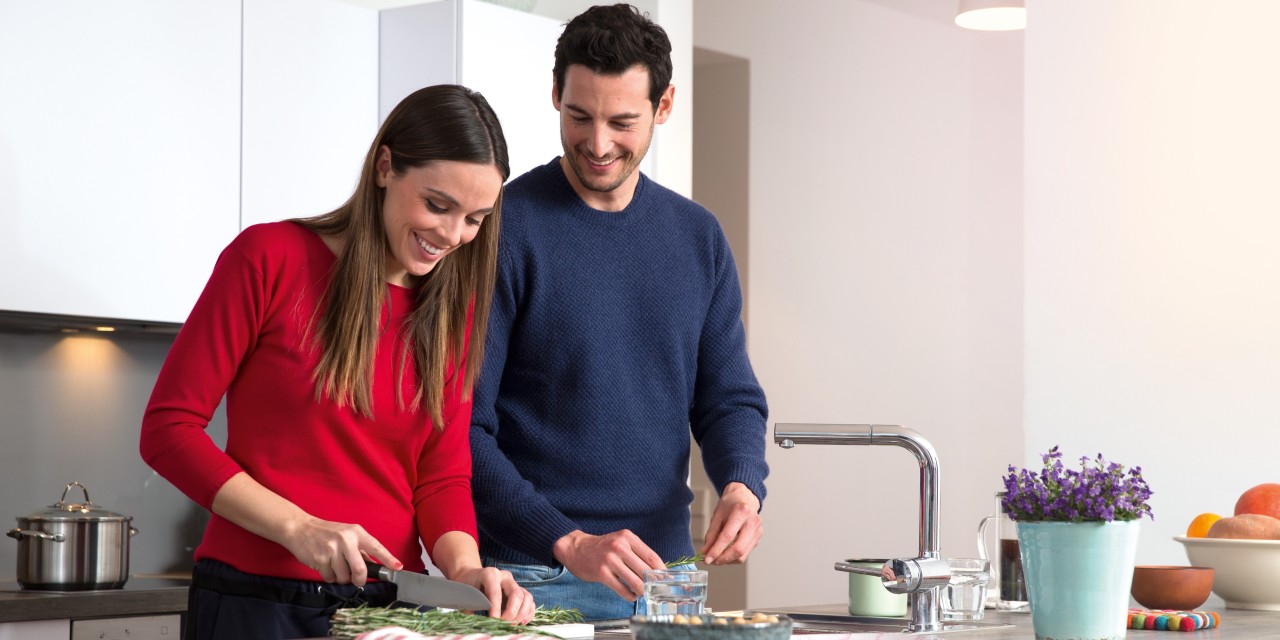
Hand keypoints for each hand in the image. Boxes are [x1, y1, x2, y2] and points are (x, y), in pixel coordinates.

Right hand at [282, 517, 401, 585]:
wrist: (300, 528)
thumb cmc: (326, 533)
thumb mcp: (346, 534)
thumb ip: (359, 549)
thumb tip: (372, 565)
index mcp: (356, 532)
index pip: (376, 547)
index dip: (388, 558)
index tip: (398, 567)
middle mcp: (345, 540)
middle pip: (360, 569)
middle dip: (359, 579)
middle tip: (357, 580)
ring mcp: (332, 550)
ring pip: (344, 577)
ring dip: (340, 577)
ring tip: (334, 565)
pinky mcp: (320, 559)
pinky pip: (330, 578)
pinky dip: (329, 576)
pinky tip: (324, 565)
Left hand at [452, 566, 535, 623]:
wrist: (472, 577)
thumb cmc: (467, 586)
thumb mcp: (465, 594)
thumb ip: (471, 606)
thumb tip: (475, 624)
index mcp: (490, 574)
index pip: (496, 592)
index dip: (496, 608)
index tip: (493, 621)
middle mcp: (505, 577)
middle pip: (517, 594)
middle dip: (511, 613)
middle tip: (503, 624)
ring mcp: (514, 583)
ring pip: (527, 597)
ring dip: (522, 614)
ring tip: (511, 625)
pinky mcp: (520, 591)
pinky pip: (530, 602)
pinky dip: (528, 614)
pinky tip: (520, 622)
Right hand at [553, 530, 663, 600]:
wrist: (575, 548)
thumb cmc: (601, 547)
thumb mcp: (620, 541)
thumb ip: (636, 552)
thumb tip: (657, 570)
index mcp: (627, 537)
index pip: (652, 556)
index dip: (662, 571)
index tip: (667, 579)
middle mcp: (619, 547)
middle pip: (645, 571)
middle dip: (653, 583)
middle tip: (656, 589)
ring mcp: (610, 560)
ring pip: (636, 582)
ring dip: (642, 591)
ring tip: (642, 592)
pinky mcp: (602, 573)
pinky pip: (623, 590)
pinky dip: (630, 595)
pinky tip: (631, 594)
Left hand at [700, 482, 761, 563]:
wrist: (744, 497)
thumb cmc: (730, 504)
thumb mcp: (717, 515)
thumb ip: (711, 535)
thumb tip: (705, 552)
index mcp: (741, 512)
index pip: (727, 536)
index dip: (716, 550)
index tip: (707, 559)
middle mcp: (752, 522)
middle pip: (738, 549)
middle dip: (723, 559)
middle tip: (712, 561)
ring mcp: (758, 531)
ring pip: (743, 555)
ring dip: (728, 560)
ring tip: (717, 558)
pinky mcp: (758, 537)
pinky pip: (745, 553)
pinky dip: (733, 557)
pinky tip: (725, 553)